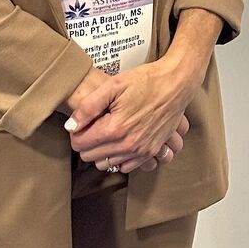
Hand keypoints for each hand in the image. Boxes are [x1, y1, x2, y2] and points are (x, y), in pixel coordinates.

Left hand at [67, 57, 196, 171]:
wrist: (177, 83)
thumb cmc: (147, 81)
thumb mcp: (114, 85)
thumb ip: (88, 106)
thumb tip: (71, 126)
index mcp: (115, 128)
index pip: (79, 144)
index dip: (77, 131)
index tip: (84, 121)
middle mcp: (127, 145)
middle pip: (90, 156)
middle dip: (87, 141)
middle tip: (96, 124)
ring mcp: (140, 151)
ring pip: (105, 164)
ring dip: (102, 150)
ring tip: (109, 130)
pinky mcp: (151, 152)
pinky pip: (126, 166)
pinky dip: (119, 156)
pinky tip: (121, 140)